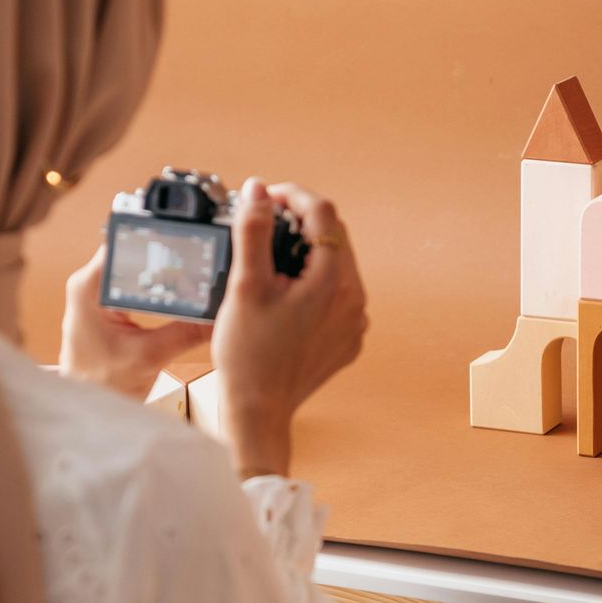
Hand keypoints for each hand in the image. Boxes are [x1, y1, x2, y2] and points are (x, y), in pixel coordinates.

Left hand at [60, 247, 209, 398]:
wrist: (88, 404)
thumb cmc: (102, 384)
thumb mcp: (149, 357)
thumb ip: (185, 334)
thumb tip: (217, 316)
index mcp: (88, 288)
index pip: (125, 246)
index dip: (157, 245)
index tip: (185, 248)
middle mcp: (89, 283)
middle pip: (133, 252)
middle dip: (166, 258)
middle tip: (197, 262)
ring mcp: (97, 291)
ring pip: (137, 266)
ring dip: (163, 272)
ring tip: (192, 275)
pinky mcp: (108, 302)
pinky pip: (136, 282)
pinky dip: (158, 286)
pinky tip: (178, 291)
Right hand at [211, 178, 367, 477]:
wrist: (259, 411)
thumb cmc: (249, 355)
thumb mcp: (246, 285)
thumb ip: (254, 231)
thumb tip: (258, 191)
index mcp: (335, 282)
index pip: (323, 213)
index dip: (292, 196)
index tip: (266, 199)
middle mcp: (355, 300)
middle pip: (335, 236)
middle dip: (300, 222)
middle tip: (265, 224)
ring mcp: (355, 322)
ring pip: (338, 265)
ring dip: (308, 252)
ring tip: (271, 259)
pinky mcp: (348, 339)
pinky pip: (337, 295)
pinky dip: (315, 282)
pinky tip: (285, 293)